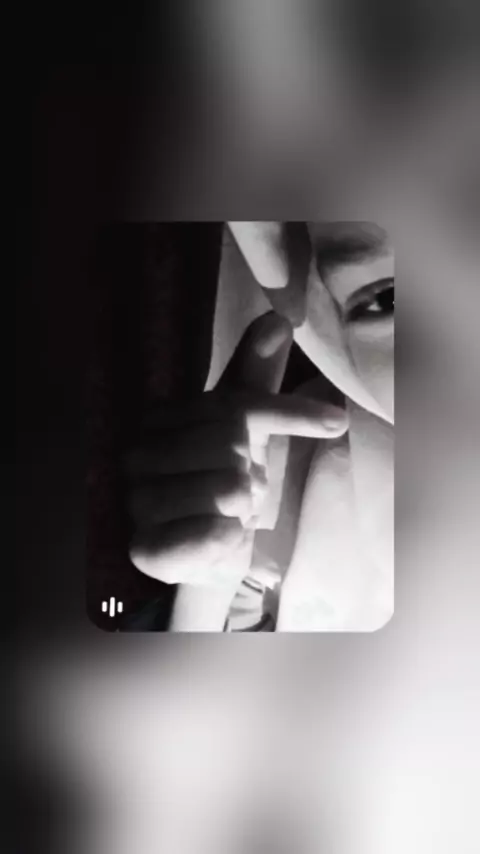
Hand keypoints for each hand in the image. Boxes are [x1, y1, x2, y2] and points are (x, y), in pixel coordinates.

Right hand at [125, 311, 347, 628]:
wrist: (204, 553)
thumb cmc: (221, 482)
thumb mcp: (240, 427)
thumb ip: (254, 376)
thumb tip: (276, 319)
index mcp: (158, 420)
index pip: (236, 406)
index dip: (290, 413)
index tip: (335, 422)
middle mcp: (136, 456)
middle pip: (231, 445)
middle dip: (254, 473)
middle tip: (244, 492)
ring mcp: (136, 503)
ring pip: (225, 488)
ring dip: (244, 508)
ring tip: (230, 515)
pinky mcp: (146, 549)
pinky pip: (209, 533)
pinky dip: (230, 536)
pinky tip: (226, 536)